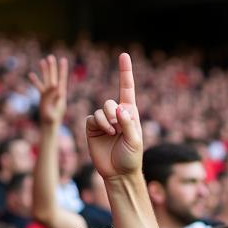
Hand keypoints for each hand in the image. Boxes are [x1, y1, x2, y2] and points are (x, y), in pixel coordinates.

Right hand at [30, 54, 68, 130]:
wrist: (49, 126)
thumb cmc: (52, 120)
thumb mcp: (53, 110)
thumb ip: (54, 98)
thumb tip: (57, 87)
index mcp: (60, 95)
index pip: (61, 80)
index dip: (62, 70)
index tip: (63, 60)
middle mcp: (55, 93)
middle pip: (53, 77)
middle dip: (52, 67)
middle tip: (51, 57)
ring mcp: (48, 95)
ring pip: (46, 80)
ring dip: (45, 71)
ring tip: (43, 60)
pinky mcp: (43, 98)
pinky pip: (39, 88)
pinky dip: (36, 82)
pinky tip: (31, 75)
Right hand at [86, 53, 142, 179]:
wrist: (118, 173)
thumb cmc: (131, 157)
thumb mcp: (135, 140)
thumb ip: (128, 123)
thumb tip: (119, 109)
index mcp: (130, 113)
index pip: (127, 88)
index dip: (125, 72)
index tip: (123, 55)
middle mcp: (116, 115)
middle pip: (110, 101)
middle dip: (113, 112)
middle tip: (117, 127)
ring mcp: (103, 121)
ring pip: (100, 110)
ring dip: (106, 120)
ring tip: (112, 133)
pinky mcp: (92, 129)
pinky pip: (91, 118)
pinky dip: (98, 123)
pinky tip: (104, 132)